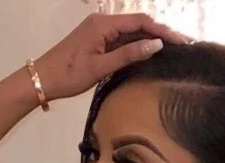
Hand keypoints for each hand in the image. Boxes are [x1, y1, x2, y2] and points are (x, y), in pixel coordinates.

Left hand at [31, 11, 192, 103]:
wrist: (42, 79)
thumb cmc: (69, 75)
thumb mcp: (101, 67)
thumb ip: (129, 55)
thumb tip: (156, 44)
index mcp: (104, 24)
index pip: (140, 22)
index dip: (162, 30)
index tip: (180, 40)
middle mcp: (103, 22)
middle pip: (137, 23)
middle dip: (160, 32)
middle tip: (182, 44)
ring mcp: (99, 30)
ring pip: (130, 31)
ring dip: (150, 38)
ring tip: (171, 48)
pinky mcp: (96, 40)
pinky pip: (121, 39)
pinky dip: (136, 44)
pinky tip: (149, 52)